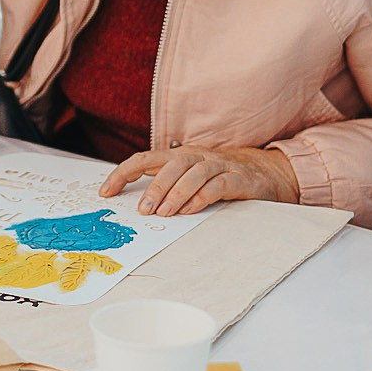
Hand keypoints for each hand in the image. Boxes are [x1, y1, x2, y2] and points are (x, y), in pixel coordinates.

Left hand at [101, 145, 299, 217]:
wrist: (265, 172)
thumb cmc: (219, 177)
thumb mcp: (189, 178)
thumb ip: (166, 186)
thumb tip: (134, 206)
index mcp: (179, 156)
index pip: (144, 159)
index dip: (122, 174)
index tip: (106, 192)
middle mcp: (196, 157)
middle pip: (170, 165)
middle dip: (153, 188)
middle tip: (143, 211)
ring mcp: (218, 165)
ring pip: (192, 173)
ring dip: (175, 194)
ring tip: (163, 214)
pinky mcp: (237, 179)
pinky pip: (216, 185)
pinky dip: (201, 197)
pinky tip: (191, 210)